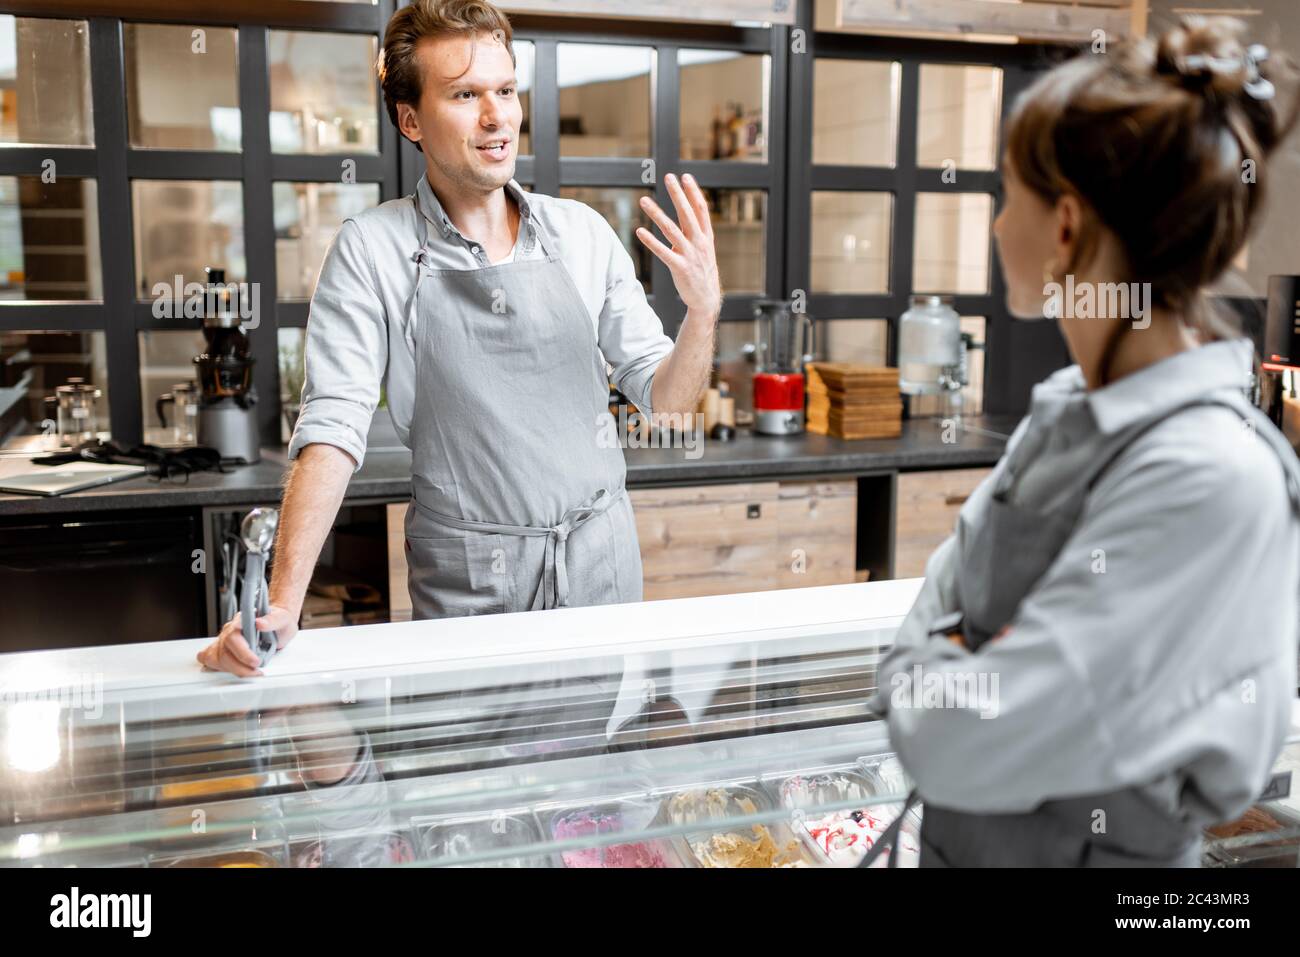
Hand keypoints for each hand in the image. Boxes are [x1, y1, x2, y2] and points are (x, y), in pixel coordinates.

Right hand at [197, 605, 298, 676]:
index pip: (233, 637)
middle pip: (224, 652)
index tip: (256, 662)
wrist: (278, 624)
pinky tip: (231, 669)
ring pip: (217, 659)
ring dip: (234, 670)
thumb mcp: (283, 619)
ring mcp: (224, 641)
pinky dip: (217, 667)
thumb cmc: (279, 621)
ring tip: (251, 672)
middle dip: (241, 667)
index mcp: (242, 620)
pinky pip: (210, 659)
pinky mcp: (223, 650)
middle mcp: (230, 630)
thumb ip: (272, 620)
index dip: (242, 653)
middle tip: (257, 671)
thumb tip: (260, 623)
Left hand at [636, 173, 721, 316]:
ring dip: (656, 214)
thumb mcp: (703, 249)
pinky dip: (651, 241)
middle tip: (669, 177)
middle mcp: (699, 243)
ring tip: (644, 200)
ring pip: (671, 230)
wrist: (706, 298)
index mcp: (706, 236)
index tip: (685, 176)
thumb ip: (693, 232)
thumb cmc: (701, 271)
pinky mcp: (679, 267)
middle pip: (687, 214)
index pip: (701, 209)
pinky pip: (662, 252)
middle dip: (678, 194)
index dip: (693, 192)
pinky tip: (640, 231)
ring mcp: (690, 255)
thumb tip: (682, 217)